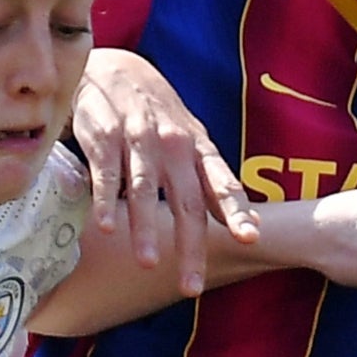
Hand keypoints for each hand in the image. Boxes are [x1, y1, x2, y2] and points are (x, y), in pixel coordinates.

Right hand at [73, 51, 258, 293]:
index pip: (222, 184)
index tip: (250, 239)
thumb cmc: (160, 117)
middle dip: (191, 245)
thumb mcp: (195, 144)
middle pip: (186, 200)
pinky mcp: (104, 138)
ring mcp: (138, 140)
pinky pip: (106, 174)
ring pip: (145, 189)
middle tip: (192, 287)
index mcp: (198, 149)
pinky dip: (106, 201)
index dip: (237, 211)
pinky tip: (107, 228)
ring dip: (146, 228)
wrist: (117, 70)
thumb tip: (253, 227)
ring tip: (148, 264)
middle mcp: (173, 145)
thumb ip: (216, 185)